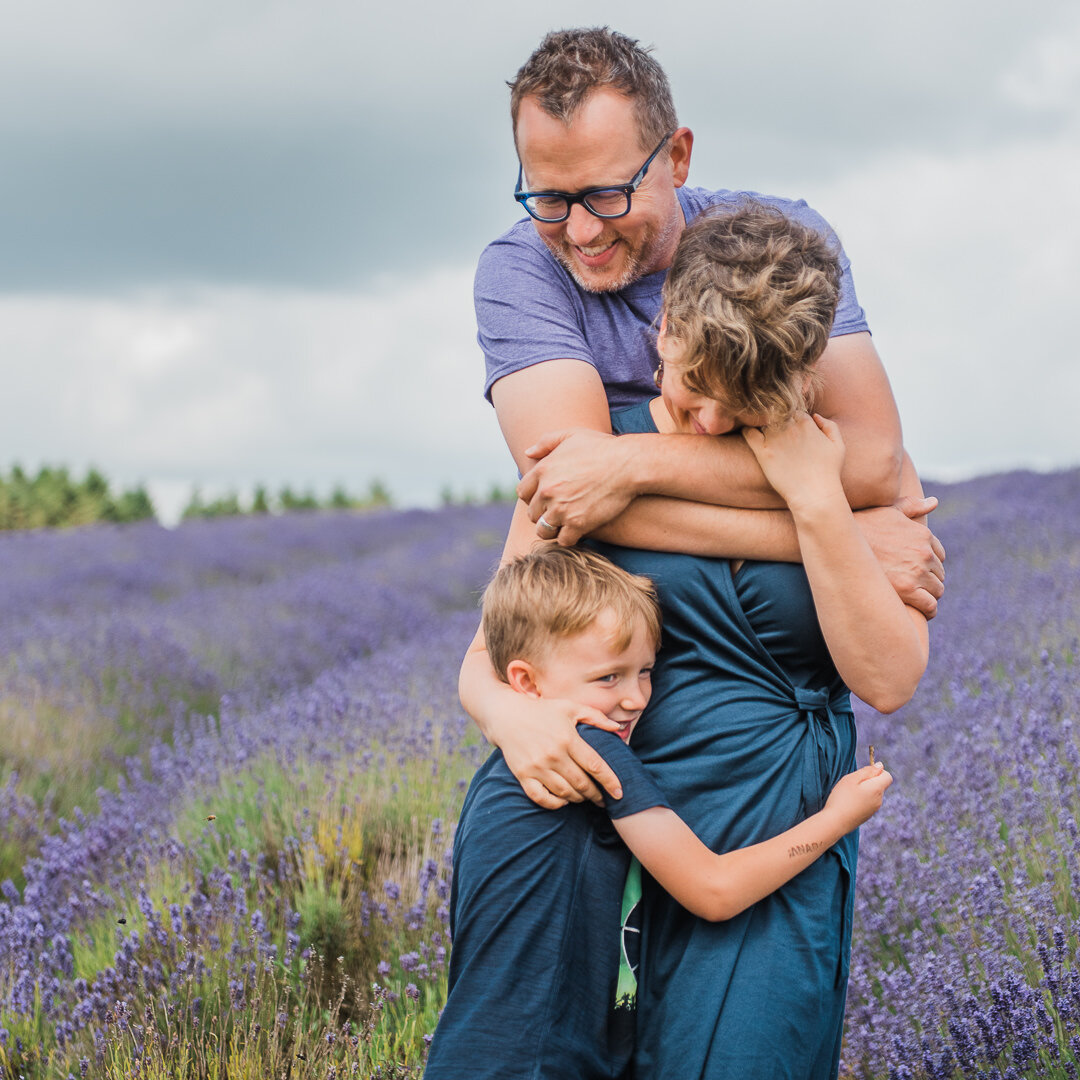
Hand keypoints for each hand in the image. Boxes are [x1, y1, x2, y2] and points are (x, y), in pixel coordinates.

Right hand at [494, 694, 624, 809]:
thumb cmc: (542, 710)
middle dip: (597, 795)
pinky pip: (541, 798)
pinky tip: (563, 800)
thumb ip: (595, 717)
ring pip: (564, 793)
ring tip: (585, 797)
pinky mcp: (523, 775)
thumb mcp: (570, 707)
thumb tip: (618, 729)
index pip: (595, 766)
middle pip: (582, 783)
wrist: (506, 715)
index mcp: (568, 739)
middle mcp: (553, 755)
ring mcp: (537, 766)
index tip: (620, 792)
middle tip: (604, 799)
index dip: (610, 781)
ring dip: (579, 799)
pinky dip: (555, 804)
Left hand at [517, 429, 636, 545]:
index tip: (546, 498)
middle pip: (532, 513)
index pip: (523, 493)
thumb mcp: (572, 434)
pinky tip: (578, 531)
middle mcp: (547, 491)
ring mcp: (561, 509)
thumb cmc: (603, 447)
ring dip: (553, 529)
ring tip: (565, 525)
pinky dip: (570, 538)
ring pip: (544, 530)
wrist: (629, 464)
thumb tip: (528, 453)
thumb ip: (546, 442)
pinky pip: (564, 540)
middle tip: (558, 512)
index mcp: (543, 470)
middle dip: (543, 514)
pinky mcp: (578, 524)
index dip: (533, 497)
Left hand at [741, 413, 844, 511]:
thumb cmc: (828, 472)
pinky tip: (749, 434)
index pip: (793, 410)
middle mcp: (790, 427)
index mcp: (806, 423)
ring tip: (760, 431)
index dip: (790, 417)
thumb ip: (830, 426)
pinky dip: (747, 430)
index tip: (788, 426)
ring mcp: (775, 439)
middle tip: (773, 428)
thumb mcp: (838, 446)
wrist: (814, 494)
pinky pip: (749, 433)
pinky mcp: (763, 452)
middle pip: (777, 413)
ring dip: (761, 424)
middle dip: (775, 417)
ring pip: (763, 421)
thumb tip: (816, 415)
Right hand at [824, 762, 892, 829]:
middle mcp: (879, 800)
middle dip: (869, 781)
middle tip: (852, 784)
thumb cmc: (842, 798)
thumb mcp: (852, 779)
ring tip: (849, 794)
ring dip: (864, 791)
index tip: (864, 774)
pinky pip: (868, 803)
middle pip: (879, 785)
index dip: (877, 772)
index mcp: (877, 789)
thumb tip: (880, 766)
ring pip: (873, 794)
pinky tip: (849, 803)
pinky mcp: (867, 816)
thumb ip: (867, 771)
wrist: (835, 822)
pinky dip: (861, 800)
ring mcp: (874, 809)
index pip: (887, 776)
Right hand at [855, 497, 945, 617]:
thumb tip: (934, 502)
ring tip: (915, 601)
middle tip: (912, 588)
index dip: (928, 565)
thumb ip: (912, 506)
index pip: (939, 555)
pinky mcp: (907, 590)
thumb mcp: (888, 510)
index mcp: (923, 535)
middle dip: (928, 581)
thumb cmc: (861, 525)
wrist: (839, 543)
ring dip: (929, 597)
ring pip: (937, 591)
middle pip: (939, 574)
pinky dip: (928, 611)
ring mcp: (917, 571)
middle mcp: (924, 552)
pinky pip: (930, 605)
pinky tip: (920, 612)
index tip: (916, 571)